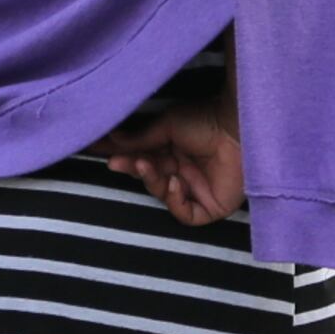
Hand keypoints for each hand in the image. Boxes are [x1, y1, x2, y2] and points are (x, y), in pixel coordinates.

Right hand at [102, 99, 244, 225]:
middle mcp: (184, 170)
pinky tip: (174, 182)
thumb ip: (139, 137)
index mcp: (174, 151)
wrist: (237, 125)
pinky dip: (174, 201)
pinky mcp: (212, 206)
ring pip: (163, 194)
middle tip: (118, 161)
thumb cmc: (206, 119)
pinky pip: (185, 214)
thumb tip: (110, 139)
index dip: (122, 156)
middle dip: (133, 169)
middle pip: (150, 178)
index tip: (97, 151)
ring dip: (152, 181)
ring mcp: (197, 189)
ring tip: (148, 164)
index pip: (142, 158)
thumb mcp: (166, 125)